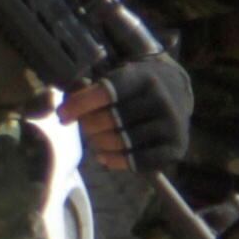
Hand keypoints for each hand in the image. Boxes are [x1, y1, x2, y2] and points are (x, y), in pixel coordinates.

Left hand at [72, 48, 191, 174]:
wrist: (175, 91)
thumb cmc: (133, 86)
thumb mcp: (115, 76)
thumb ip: (88, 89)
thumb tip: (64, 108)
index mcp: (142, 78)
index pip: (105, 92)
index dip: (79, 105)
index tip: (61, 115)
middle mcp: (160, 100)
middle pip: (112, 119)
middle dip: (89, 126)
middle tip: (82, 128)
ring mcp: (172, 125)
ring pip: (124, 142)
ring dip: (100, 144)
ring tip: (93, 142)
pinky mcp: (177, 148)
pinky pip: (141, 162)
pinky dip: (117, 161)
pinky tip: (103, 157)